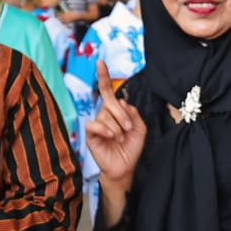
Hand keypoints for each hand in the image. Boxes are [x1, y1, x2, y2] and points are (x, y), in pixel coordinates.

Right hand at [85, 73, 147, 190]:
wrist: (125, 167)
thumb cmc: (131, 147)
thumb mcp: (140, 128)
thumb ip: (133, 112)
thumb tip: (122, 102)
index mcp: (116, 111)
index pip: (108, 90)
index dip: (104, 76)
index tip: (101, 63)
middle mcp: (105, 114)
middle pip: (110, 101)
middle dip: (122, 114)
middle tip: (128, 128)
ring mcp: (97, 123)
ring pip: (106, 115)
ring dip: (118, 128)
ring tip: (121, 139)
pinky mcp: (90, 134)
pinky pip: (95, 124)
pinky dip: (106, 130)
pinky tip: (112, 137)